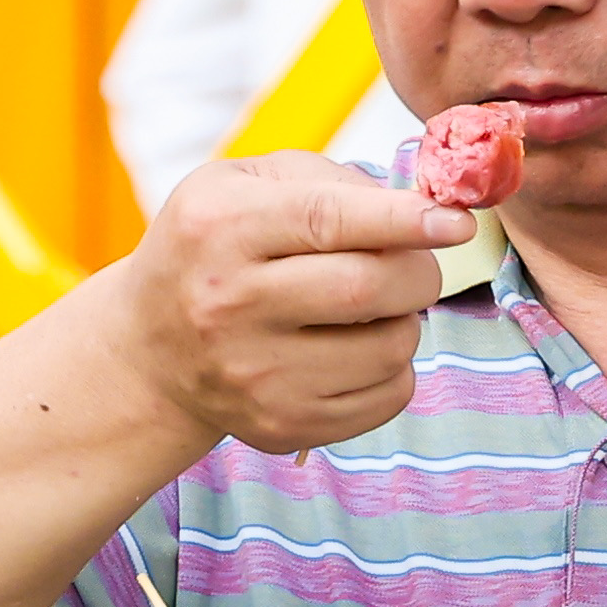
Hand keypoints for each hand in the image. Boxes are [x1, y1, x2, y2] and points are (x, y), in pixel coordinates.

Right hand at [117, 155, 469, 455]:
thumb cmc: (213, 248)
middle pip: (369, 287)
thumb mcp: (241, 184)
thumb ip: (329, 180)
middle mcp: (229, 304)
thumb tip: (423, 211)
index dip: (404, 218)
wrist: (150, 350)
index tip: (456, 221)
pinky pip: (388, 396)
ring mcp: (254, 375)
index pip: (329, 220)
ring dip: (405, 320)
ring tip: (368, 309)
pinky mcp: (281, 426)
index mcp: (221, 227)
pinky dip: (394, 367)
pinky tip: (354, 349)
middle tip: (412, 264)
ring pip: (390, 346)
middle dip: (418, 270)